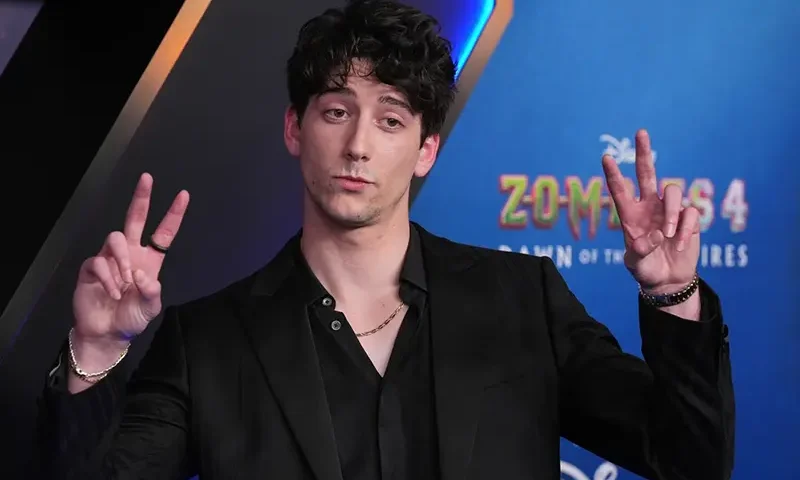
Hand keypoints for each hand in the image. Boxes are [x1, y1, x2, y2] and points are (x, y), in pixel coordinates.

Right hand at [72, 173, 189, 346]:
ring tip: (126, 281)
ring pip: (116, 238)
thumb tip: (143, 275)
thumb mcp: (151, 307)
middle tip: (147, 179)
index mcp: (150, 260)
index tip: (183, 195)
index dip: (173, 214)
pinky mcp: (91, 268)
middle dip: (141, 198)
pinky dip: (108, 279)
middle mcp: (130, 254)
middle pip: (135, 218)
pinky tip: (113, 293)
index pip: (163, 232)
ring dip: (123, 258)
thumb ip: (152, 292)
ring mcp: (109, 259)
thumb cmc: (131, 318)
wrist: (107, 333)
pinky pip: (99, 262)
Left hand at [601, 129, 699, 293]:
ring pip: (672, 192)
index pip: (620, 190)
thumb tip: (657, 234)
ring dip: (671, 214)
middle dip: (644, 152)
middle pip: (647, 173)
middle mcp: (648, 207)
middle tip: (640, 132)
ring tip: (669, 236)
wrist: (667, 281)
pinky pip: (690, 213)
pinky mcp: (689, 218)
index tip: (606, 157)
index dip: (613, 174)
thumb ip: (641, 251)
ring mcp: (669, 211)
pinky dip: (686, 229)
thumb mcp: (636, 264)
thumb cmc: (646, 269)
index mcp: (629, 215)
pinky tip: (681, 244)